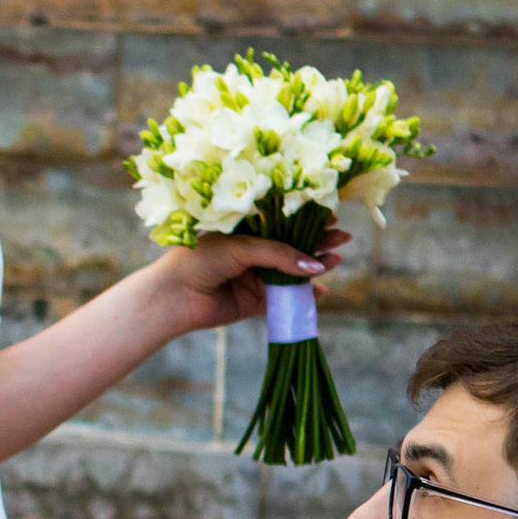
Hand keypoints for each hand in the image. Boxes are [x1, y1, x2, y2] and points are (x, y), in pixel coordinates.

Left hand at [149, 226, 350, 338]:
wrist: (175, 296)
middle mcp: (252, 252)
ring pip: (291, 273)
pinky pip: (284, 299)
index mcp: (245, 229)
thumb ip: (278, 255)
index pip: (283, 222)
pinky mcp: (254, 302)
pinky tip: (321, 291)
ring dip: (314, 268)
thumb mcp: (242, 247)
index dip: (308, 220)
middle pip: (292, 247)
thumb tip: (314, 266)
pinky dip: (303, 296)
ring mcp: (254, 277)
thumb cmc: (201, 260)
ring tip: (335, 261)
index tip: (332, 216)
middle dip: (318, 243)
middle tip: (342, 240)